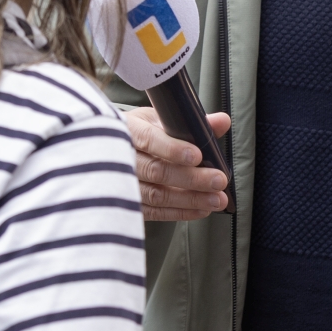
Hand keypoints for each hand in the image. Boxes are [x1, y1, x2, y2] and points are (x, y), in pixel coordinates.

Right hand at [123, 106, 230, 220]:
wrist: (109, 148)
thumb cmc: (140, 131)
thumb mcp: (159, 118)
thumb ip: (191, 122)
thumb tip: (222, 122)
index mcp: (129, 129)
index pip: (150, 139)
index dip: (173, 149)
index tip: (196, 156)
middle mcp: (121, 157)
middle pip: (156, 171)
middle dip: (191, 178)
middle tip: (218, 180)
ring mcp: (122, 183)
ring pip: (156, 195)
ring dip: (190, 199)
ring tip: (216, 199)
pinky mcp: (127, 203)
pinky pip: (154, 212)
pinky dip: (180, 212)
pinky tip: (201, 209)